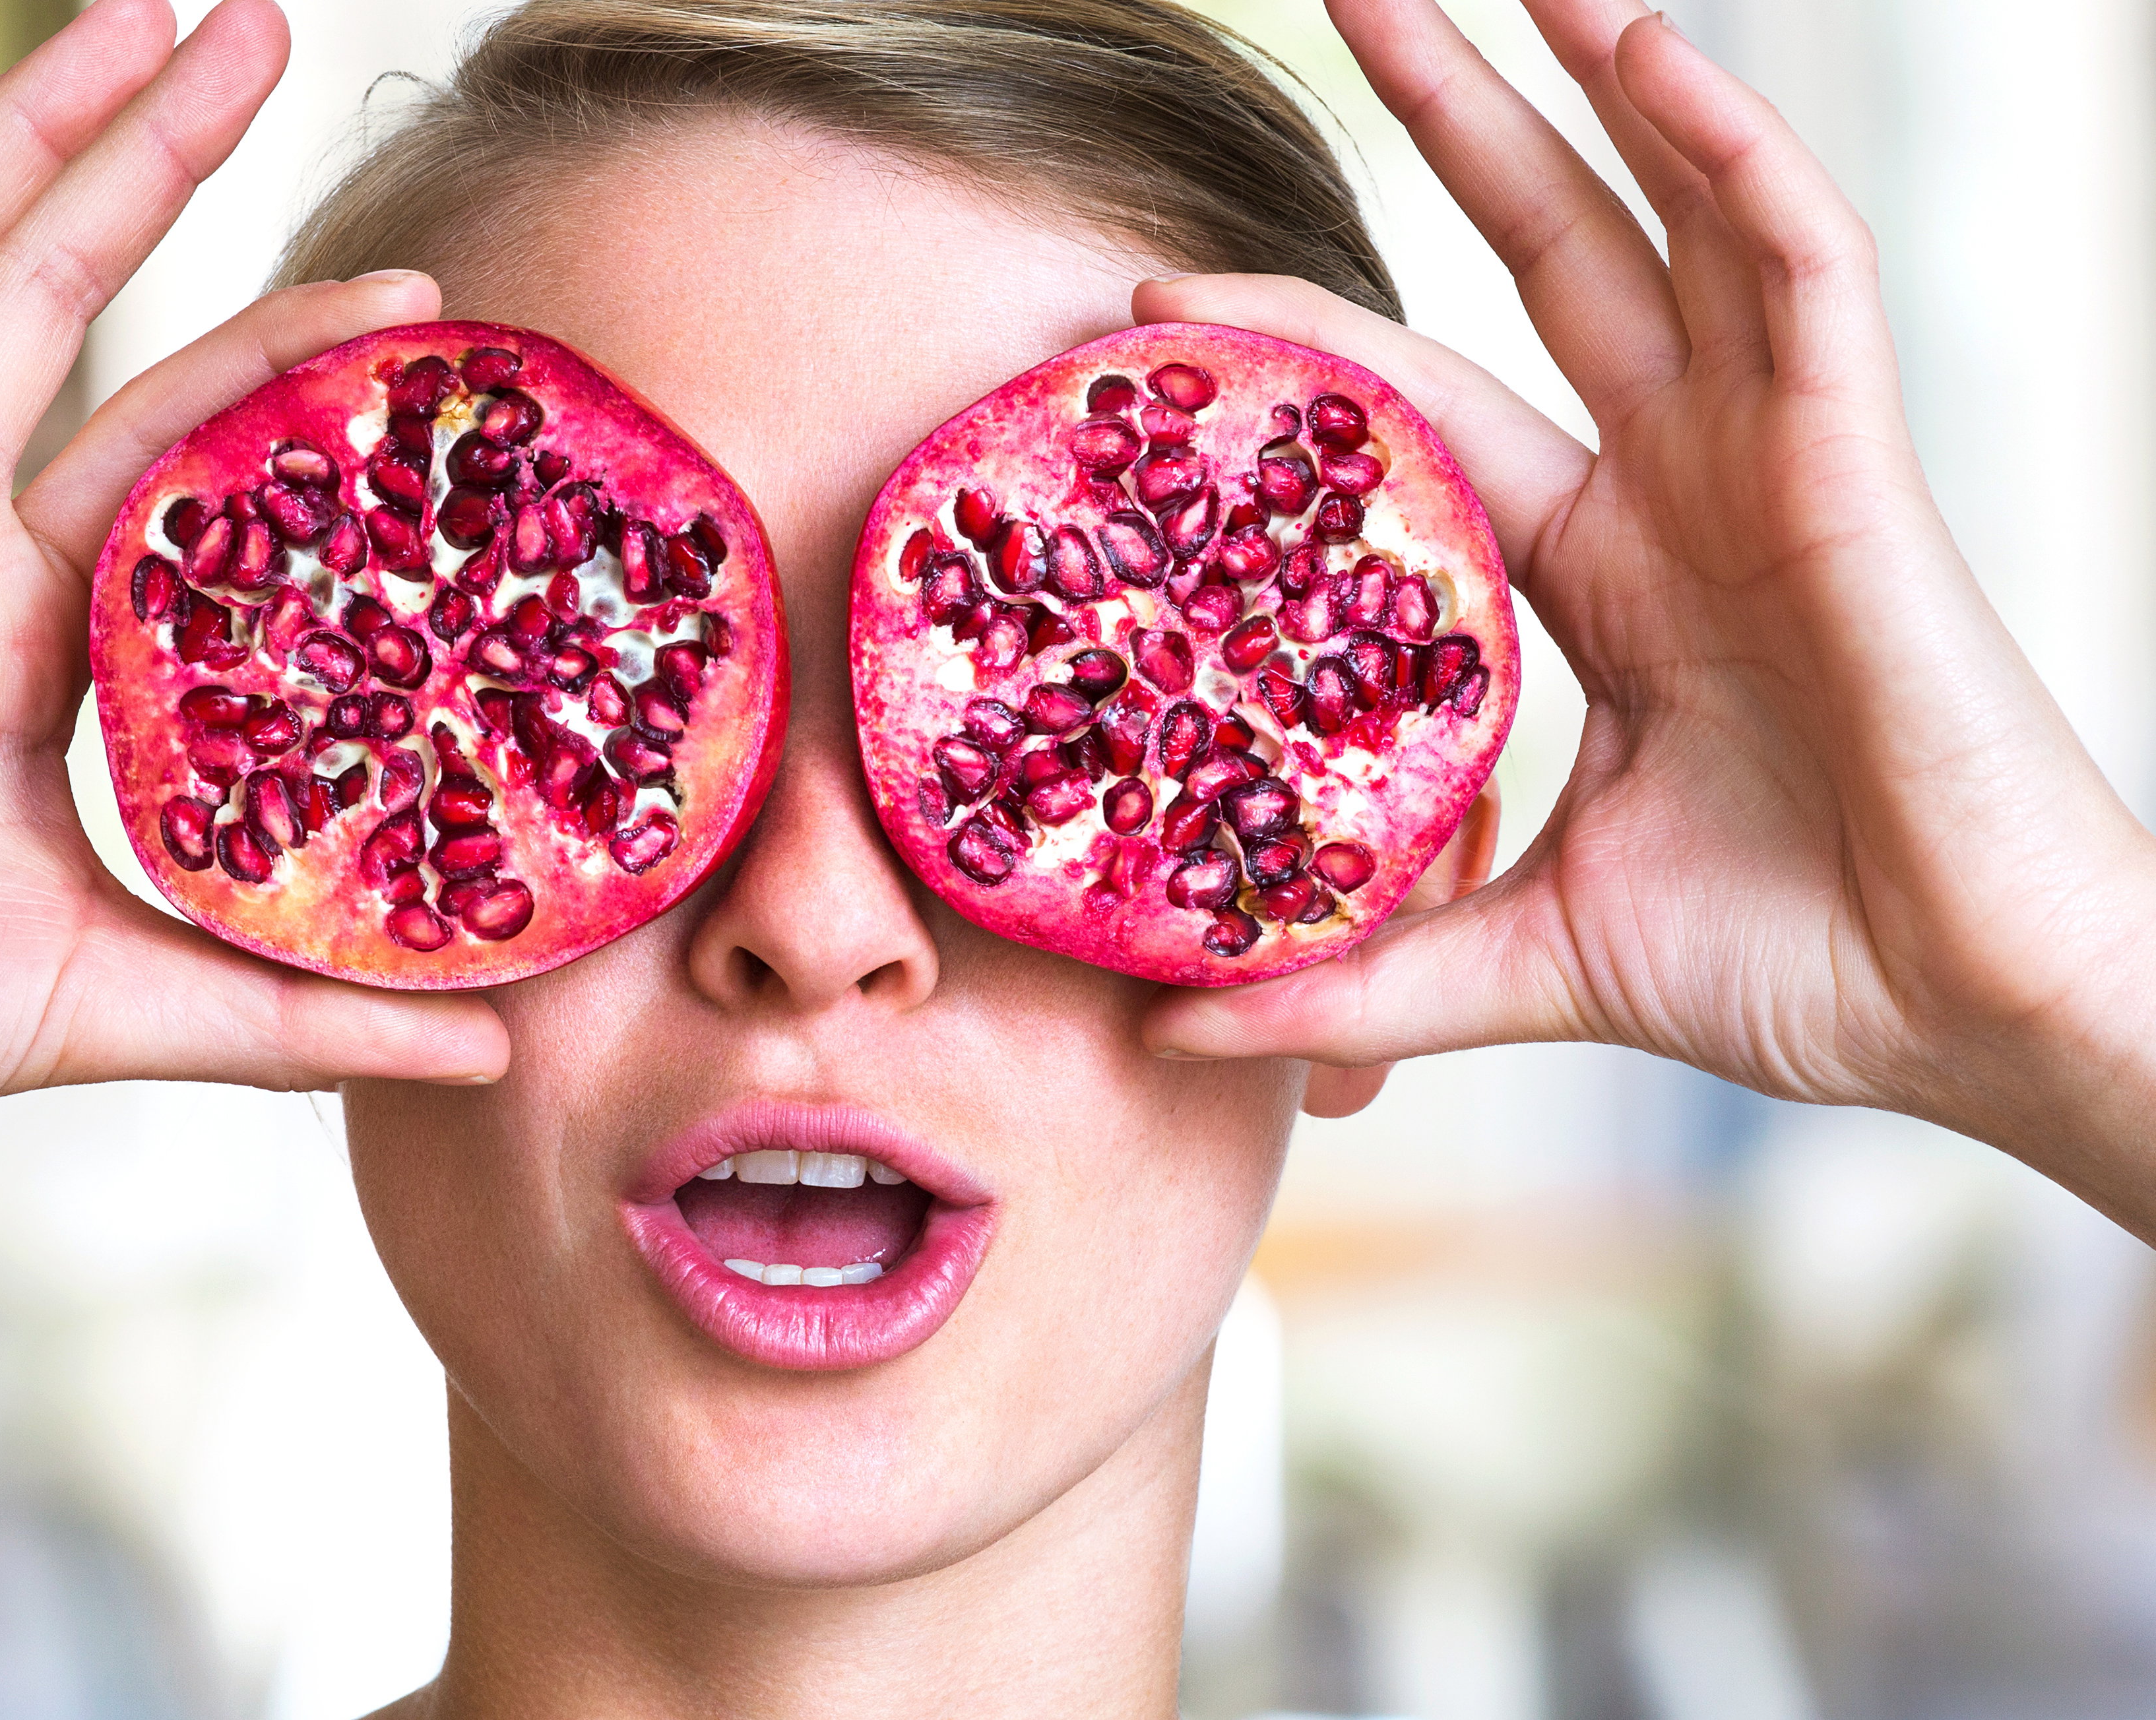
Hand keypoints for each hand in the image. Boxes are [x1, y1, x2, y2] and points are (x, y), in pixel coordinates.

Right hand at [0, 0, 505, 1209]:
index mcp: (33, 622)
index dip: (282, 358)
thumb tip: (492, 1056)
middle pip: (62, 294)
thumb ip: (303, 1014)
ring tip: (143, 13)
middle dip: (152, 159)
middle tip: (260, 31)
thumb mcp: (129, 998)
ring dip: (31, 128)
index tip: (408, 294)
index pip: (179, 440)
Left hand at [1139, 0, 2155, 1228]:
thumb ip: (1353, 978)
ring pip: (1675, 224)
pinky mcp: (1863, 462)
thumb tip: (1166, 1028)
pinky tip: (1646, 59)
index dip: (1302, 352)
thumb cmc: (1788, 964)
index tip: (1158, 309)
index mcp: (1596, 572)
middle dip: (1457, 128)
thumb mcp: (1521, 953)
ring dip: (1596, 89)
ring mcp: (1773, 459)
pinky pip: (1801, 272)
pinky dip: (1732, 160)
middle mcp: (1677, 486)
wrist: (1969, 1012)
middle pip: (1546, 262)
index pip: (1421, 417)